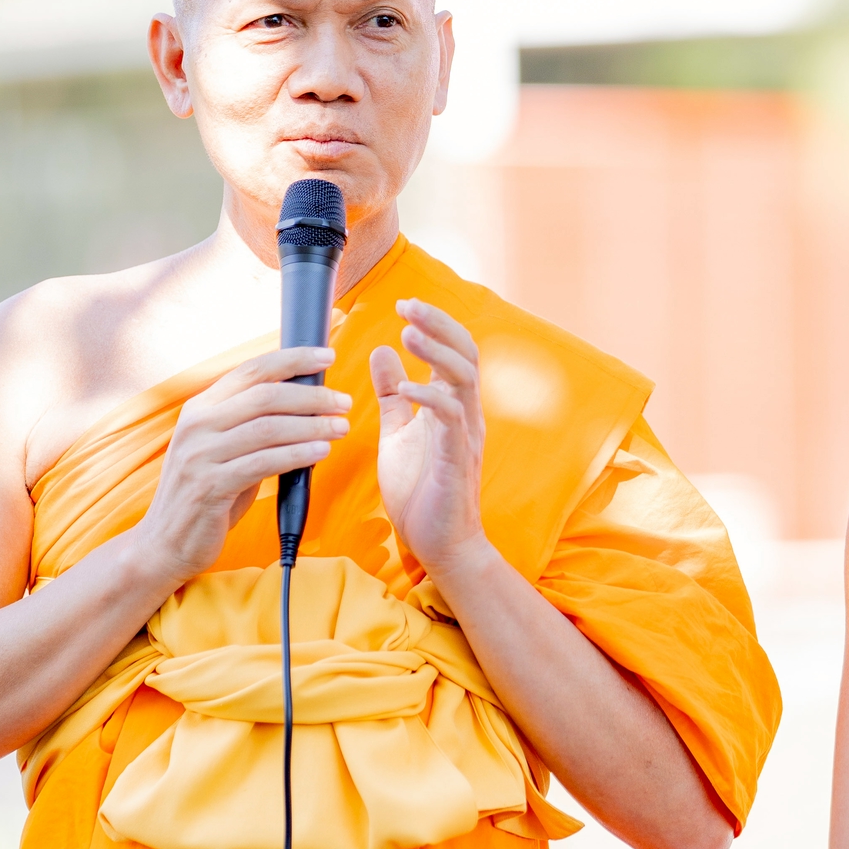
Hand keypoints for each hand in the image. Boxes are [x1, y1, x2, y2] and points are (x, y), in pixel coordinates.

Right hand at [135, 348, 348, 592]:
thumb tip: (306, 405)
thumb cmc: (207, 496)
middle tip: (344, 403)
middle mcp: (196, 425)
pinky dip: (297, 454)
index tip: (326, 356)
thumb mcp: (225, 451)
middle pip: (264, 396)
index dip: (292, 359)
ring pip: (267, 427)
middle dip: (311, 396)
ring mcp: (200, 455)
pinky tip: (321, 452)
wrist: (164, 543)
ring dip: (311, 425)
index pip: (251, 370)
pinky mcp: (209, 486)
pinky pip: (263, 463)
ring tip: (341, 427)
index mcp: (200, 408)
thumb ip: (253, 427)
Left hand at [370, 300, 486, 582]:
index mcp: (451, 405)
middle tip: (408, 305)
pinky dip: (430, 397)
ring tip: (409, 334)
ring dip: (436, 352)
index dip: (434, 324)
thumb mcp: (398, 433)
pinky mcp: (456, 458)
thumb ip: (392, 395)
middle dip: (438, 325)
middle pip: (465, 353)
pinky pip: (451, 418)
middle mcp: (465, 413)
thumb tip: (383, 352)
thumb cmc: (420, 490)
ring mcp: (465, 435)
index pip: (453, 350)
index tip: (404, 305)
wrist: (439, 544)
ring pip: (463, 378)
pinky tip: (406, 388)